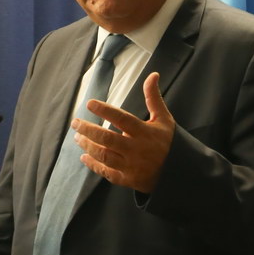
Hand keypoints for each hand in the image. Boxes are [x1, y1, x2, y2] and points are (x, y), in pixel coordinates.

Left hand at [71, 72, 173, 193]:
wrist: (178, 172)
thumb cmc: (167, 142)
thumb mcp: (163, 118)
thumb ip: (153, 97)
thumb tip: (153, 75)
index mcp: (144, 132)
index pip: (122, 119)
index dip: (105, 111)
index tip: (89, 103)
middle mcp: (136, 149)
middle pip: (107, 139)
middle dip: (88, 130)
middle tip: (75, 123)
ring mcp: (131, 166)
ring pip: (104, 156)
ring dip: (88, 146)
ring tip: (77, 137)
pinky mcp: (127, 180)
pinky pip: (106, 172)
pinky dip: (93, 165)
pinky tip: (84, 157)